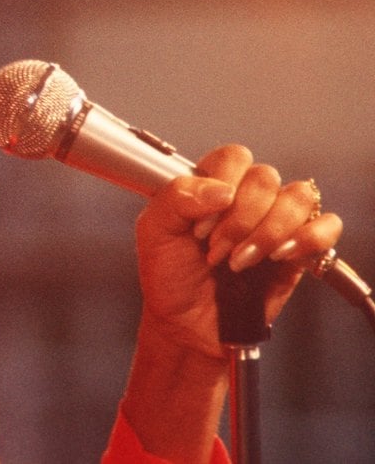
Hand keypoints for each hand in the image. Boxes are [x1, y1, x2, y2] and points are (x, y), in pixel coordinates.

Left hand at [134, 144, 342, 358]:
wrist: (187, 325)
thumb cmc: (170, 276)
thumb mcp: (154, 232)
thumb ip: (176, 198)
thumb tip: (222, 190)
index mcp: (212, 184)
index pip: (233, 157)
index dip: (221, 186)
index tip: (200, 226)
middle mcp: (247, 198)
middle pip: (265, 177)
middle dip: (239, 220)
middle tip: (215, 251)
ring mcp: (276, 222)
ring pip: (299, 197)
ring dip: (268, 231)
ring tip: (240, 261)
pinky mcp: (301, 250)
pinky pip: (327, 225)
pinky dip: (307, 238)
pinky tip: (278, 257)